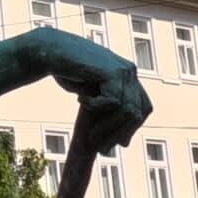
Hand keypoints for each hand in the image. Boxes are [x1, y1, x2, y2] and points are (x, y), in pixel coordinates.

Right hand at [29, 31, 150, 150]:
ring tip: (90, 136)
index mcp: (128, 75)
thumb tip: (124, 139)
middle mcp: (130, 72)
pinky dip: (96, 107)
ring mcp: (123, 71)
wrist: (54, 49)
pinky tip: (80, 101)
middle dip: (120, 133)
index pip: (143, 107)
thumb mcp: (91, 91)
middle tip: (102, 148)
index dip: (132, 128)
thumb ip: (106, 107)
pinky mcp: (112, 71)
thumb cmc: (69, 70)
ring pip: (127, 110)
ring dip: (108, 128)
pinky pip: (112, 101)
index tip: (118, 144)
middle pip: (138, 112)